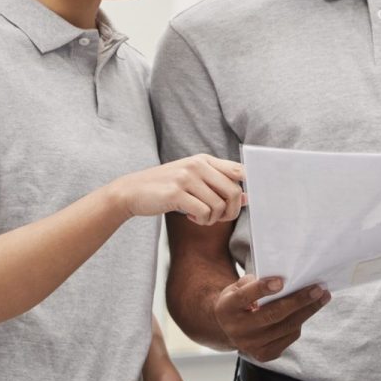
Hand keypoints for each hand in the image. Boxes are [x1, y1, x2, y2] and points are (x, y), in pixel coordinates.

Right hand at [114, 155, 244, 225]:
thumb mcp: (193, 181)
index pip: (240, 170)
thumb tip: (246, 198)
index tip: (242, 202)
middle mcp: (197, 165)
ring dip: (213, 218)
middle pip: (234, 191)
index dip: (248, 188)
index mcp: (204, 159)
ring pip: (219, 205)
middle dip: (231, 211)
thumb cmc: (165, 188)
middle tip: (218, 217)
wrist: (131, 191)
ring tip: (200, 216)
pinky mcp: (176, 193)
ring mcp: (186, 178)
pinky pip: (204, 212)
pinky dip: (201, 220)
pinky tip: (190, 217)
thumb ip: (218, 187)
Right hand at [212, 275, 329, 361]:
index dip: (262, 289)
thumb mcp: (237, 288)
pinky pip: (289, 336)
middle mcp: (237, 330)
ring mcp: (251, 345)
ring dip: (308, 311)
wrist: (229, 328)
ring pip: (286, 327)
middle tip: (318, 289)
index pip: (244, 297)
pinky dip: (300, 322)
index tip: (281, 282)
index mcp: (227, 308)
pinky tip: (308, 310)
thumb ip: (254, 282)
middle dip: (299, 301)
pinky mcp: (264, 355)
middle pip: (273, 315)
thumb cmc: (238, 302)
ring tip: (323, 297)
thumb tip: (284, 280)